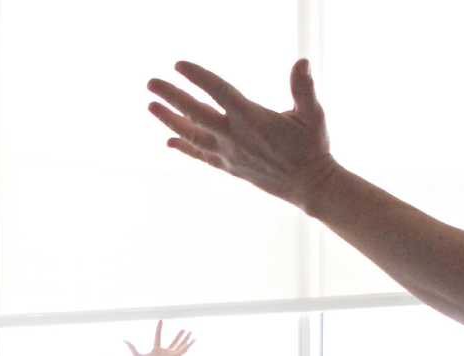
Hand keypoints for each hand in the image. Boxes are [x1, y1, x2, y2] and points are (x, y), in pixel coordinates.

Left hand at [127, 320, 195, 355]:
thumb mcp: (136, 355)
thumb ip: (132, 347)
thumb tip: (124, 340)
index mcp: (156, 350)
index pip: (158, 336)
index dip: (159, 328)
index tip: (160, 320)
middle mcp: (165, 352)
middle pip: (173, 341)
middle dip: (178, 336)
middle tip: (183, 329)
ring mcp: (171, 355)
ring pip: (180, 344)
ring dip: (185, 338)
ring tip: (190, 332)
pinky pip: (184, 350)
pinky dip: (190, 344)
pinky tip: (194, 339)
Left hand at [148, 59, 336, 206]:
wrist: (309, 186)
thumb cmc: (312, 147)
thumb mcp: (312, 114)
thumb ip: (303, 88)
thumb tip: (301, 62)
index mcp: (251, 118)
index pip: (218, 91)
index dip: (197, 76)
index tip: (178, 65)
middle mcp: (235, 136)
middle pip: (195, 113)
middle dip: (171, 97)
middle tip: (151, 83)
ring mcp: (229, 153)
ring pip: (193, 135)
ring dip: (170, 120)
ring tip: (151, 107)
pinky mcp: (230, 167)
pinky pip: (201, 156)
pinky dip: (185, 147)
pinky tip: (169, 141)